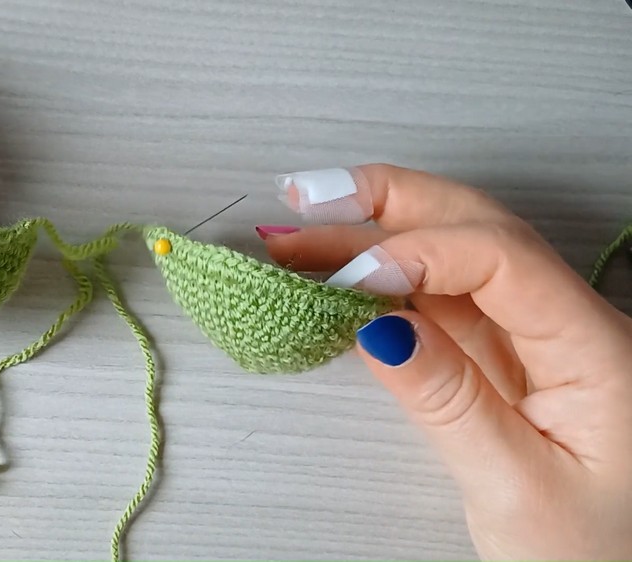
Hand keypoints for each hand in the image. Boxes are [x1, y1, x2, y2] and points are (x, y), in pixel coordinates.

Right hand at [261, 164, 631, 559]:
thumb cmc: (591, 553)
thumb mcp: (517, 490)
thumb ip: (449, 402)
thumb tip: (378, 329)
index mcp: (594, 348)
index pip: (503, 257)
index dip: (421, 250)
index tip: (350, 277)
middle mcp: (564, 322)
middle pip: (476, 226)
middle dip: (387, 204)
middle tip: (308, 198)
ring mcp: (527, 335)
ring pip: (447, 255)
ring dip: (369, 238)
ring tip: (298, 235)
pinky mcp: (496, 354)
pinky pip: (434, 300)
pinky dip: (379, 284)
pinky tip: (334, 278)